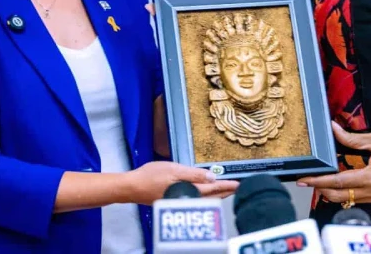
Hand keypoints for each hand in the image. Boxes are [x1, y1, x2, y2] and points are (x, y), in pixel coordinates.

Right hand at [122, 161, 238, 204]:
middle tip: (237, 188)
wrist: (132, 187)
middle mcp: (187, 199)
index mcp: (189, 190)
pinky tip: (206, 194)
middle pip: (211, 197)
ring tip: (226, 190)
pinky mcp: (176, 201)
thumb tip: (212, 178)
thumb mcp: (173, 170)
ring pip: (204, 200)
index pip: (213, 189)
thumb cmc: (151, 176)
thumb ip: (194, 174)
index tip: (239, 184)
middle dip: (224, 192)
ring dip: (216, 195)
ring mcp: (181, 201)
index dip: (227, 186)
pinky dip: (205, 197)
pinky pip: (197, 200)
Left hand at [296, 122, 370, 204]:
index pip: (337, 182)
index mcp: (370, 177)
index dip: (318, 180)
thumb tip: (333, 129)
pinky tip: (334, 183)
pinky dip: (340, 192)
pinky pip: (353, 198)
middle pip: (336, 196)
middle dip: (319, 189)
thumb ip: (353, 137)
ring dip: (329, 191)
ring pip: (344, 199)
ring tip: (317, 180)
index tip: (304, 178)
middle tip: (306, 179)